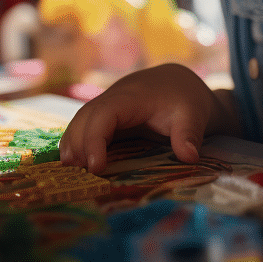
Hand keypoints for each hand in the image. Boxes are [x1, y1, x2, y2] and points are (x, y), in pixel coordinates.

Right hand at [59, 63, 235, 173]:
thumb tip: (190, 158)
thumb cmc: (184, 99)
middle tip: (78, 178)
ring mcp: (106, 106)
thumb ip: (189, 134)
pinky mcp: (105, 116)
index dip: (95, 139)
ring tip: (70, 175)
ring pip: (79, 122)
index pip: (104, 114)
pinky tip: (74, 166)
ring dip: (72, 146)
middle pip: (84, 118)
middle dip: (79, 146)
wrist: (179, 83)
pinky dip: (76, 144)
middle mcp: (112, 98)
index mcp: (132, 97)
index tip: (96, 167)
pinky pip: (84, 127)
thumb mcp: (193, 115)